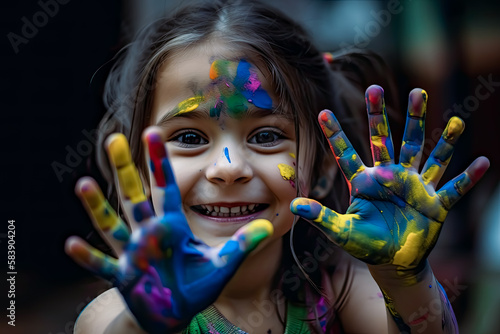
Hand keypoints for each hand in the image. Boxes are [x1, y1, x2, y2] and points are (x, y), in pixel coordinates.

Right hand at [65, 128, 272, 332]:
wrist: (172, 314)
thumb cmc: (195, 285)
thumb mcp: (221, 263)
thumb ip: (241, 245)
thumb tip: (268, 226)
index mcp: (172, 225)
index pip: (165, 187)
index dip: (160, 161)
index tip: (154, 132)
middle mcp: (149, 233)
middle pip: (135, 196)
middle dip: (126, 170)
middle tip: (114, 140)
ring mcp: (133, 254)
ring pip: (114, 226)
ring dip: (99, 208)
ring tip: (83, 184)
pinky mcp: (123, 276)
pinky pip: (102, 266)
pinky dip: (88, 257)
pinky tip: (72, 243)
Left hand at [291, 85, 488, 280]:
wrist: (394, 262)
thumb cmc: (367, 245)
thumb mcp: (342, 231)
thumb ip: (322, 217)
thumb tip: (295, 205)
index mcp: (365, 182)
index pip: (347, 154)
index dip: (335, 134)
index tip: (322, 112)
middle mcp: (390, 176)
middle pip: (387, 140)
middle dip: (382, 115)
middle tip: (375, 87)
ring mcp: (414, 187)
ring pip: (425, 155)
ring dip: (437, 137)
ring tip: (452, 117)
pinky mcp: (435, 204)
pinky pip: (454, 189)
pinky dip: (468, 178)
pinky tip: (483, 162)